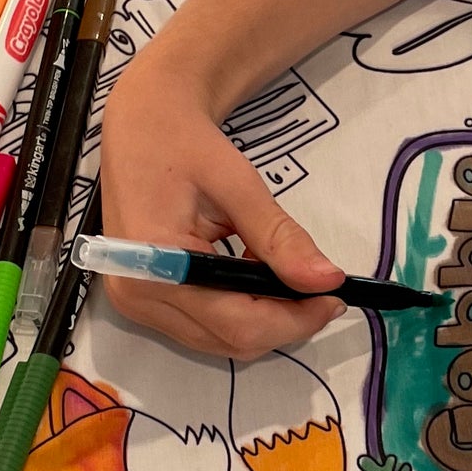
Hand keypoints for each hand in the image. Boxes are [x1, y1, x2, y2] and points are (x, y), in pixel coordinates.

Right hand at [98, 56, 346, 358]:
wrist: (141, 128)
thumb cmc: (182, 143)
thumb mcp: (237, 183)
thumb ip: (280, 236)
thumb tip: (327, 279)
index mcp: (154, 265)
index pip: (237, 322)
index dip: (294, 319)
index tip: (334, 296)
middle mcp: (138, 297)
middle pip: (230, 340)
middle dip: (284, 322)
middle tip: (320, 288)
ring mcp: (137, 305)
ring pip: (220, 342)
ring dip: (264, 319)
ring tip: (284, 274)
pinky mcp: (144, 302)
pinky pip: (204, 327)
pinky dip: (240, 312)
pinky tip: (253, 276)